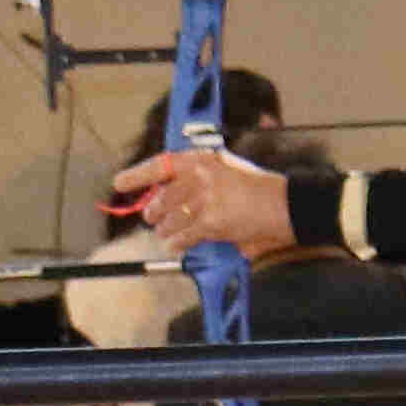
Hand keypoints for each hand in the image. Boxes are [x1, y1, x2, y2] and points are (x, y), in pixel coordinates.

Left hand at [111, 142, 298, 261]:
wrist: (287, 205)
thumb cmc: (261, 189)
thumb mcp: (228, 170)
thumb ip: (200, 177)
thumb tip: (171, 194)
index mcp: (203, 160)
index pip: (160, 165)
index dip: (136, 175)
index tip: (119, 183)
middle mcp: (200, 177)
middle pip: (162, 198)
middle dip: (154, 211)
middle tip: (152, 217)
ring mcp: (204, 200)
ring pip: (170, 219)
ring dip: (165, 229)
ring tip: (166, 233)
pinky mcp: (211, 223)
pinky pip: (184, 236)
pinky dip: (178, 243)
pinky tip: (177, 245)